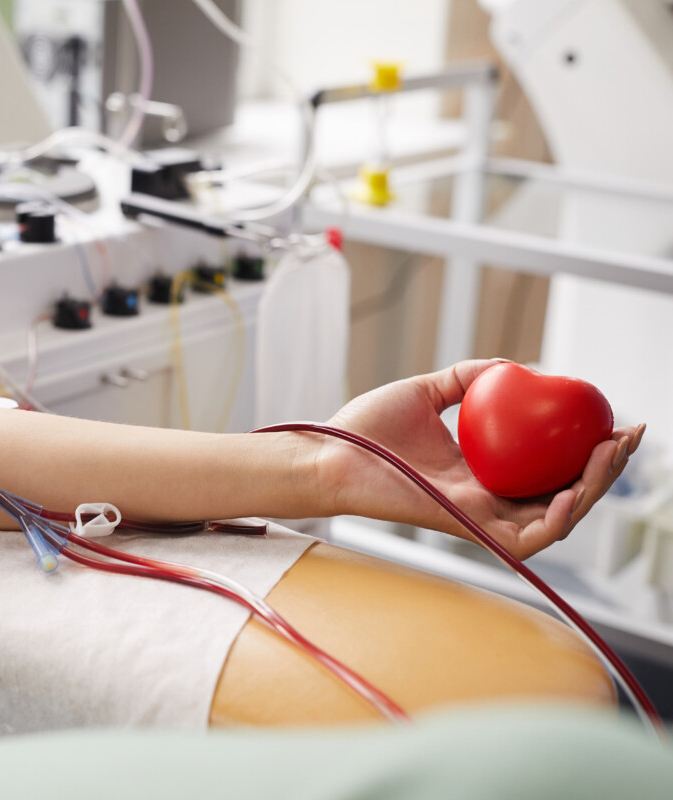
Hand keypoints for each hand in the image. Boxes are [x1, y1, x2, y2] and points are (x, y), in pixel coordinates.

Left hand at [318, 360, 642, 559]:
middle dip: (606, 470)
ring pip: (557, 519)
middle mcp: (487, 499)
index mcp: (482, 472)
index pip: (548, 469)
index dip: (587, 450)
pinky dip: (560, 517)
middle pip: (565, 495)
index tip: (612, 420)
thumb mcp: (426, 390)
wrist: (330, 452)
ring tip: (611, 454)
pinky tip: (576, 489)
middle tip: (626, 436)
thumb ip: (467, 378)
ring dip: (594, 490)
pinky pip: (527, 537)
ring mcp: (480, 518)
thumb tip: (510, 365)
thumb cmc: (364, 428)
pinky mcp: (467, 529)